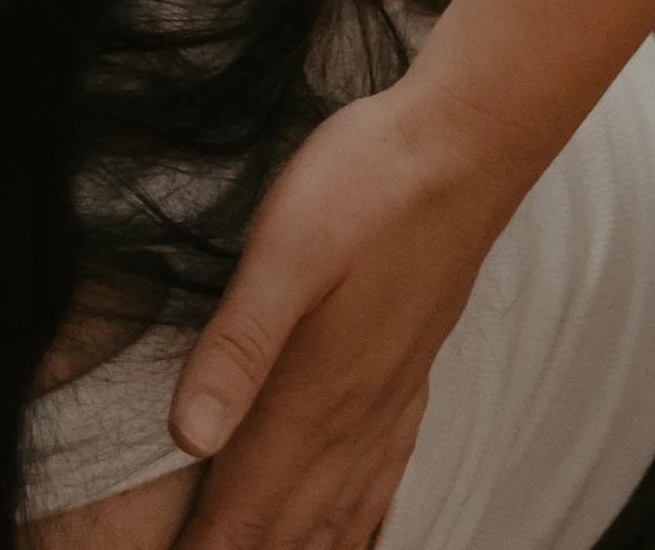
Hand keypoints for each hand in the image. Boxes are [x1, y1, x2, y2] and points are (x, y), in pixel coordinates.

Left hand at [170, 0, 654, 548]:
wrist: (466, 143)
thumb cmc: (368, 182)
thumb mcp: (286, 247)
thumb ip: (239, 342)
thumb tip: (188, 436)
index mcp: (315, 394)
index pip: (248, 511)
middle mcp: (354, 414)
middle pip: (290, 529)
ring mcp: (391, 397)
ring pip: (340, 514)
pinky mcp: (411, 371)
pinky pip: (383, 478)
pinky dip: (358, 522)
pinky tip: (354, 527)